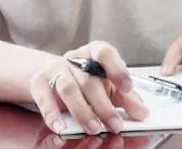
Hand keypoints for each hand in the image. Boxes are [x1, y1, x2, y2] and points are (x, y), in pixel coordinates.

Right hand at [29, 41, 148, 135]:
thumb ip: (127, 97)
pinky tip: (61, 127)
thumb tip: (142, 113)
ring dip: (82, 112)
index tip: (127, 87)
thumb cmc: (89, 79)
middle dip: (103, 105)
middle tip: (115, 124)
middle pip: (89, 79)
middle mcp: (75, 58)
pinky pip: (44, 98)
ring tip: (94, 129)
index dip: (117, 69)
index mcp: (95, 51)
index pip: (105, 53)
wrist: (55, 74)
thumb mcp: (110, 85)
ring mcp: (55, 68)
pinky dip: (52, 114)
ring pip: (68, 89)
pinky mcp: (39, 82)